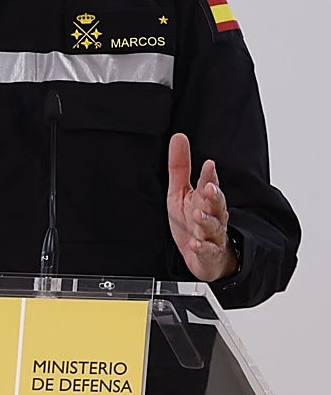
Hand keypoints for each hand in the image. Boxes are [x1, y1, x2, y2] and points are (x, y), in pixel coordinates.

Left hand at [166, 133, 236, 281]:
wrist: (205, 257)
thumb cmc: (192, 222)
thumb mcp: (181, 192)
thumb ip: (180, 167)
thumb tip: (179, 137)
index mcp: (205, 200)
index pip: (209, 185)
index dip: (209, 176)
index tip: (208, 164)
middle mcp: (212, 216)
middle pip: (216, 204)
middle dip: (214, 196)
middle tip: (209, 188)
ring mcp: (212, 235)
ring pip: (213, 226)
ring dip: (206, 220)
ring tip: (198, 214)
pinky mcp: (209, 254)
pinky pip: (207, 250)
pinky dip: (202, 247)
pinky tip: (195, 244)